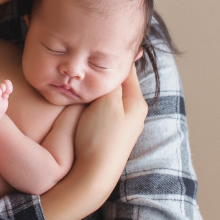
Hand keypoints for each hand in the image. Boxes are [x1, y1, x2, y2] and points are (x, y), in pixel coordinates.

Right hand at [39, 67, 148, 219]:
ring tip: (83, 76)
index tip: (97, 44)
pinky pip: (103, 109)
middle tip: (86, 59)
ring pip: (109, 96)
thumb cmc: (100, 137)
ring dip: (98, 87)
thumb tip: (115, 62)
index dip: (112, 55)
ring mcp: (123, 124)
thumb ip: (110, 81)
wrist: (93, 176)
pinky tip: (83, 100)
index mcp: (136, 101)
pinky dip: (94, 101)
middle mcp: (133, 112)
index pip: (126, 68)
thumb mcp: (107, 102)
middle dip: (103, 71)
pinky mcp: (110, 134)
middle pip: (117, 82)